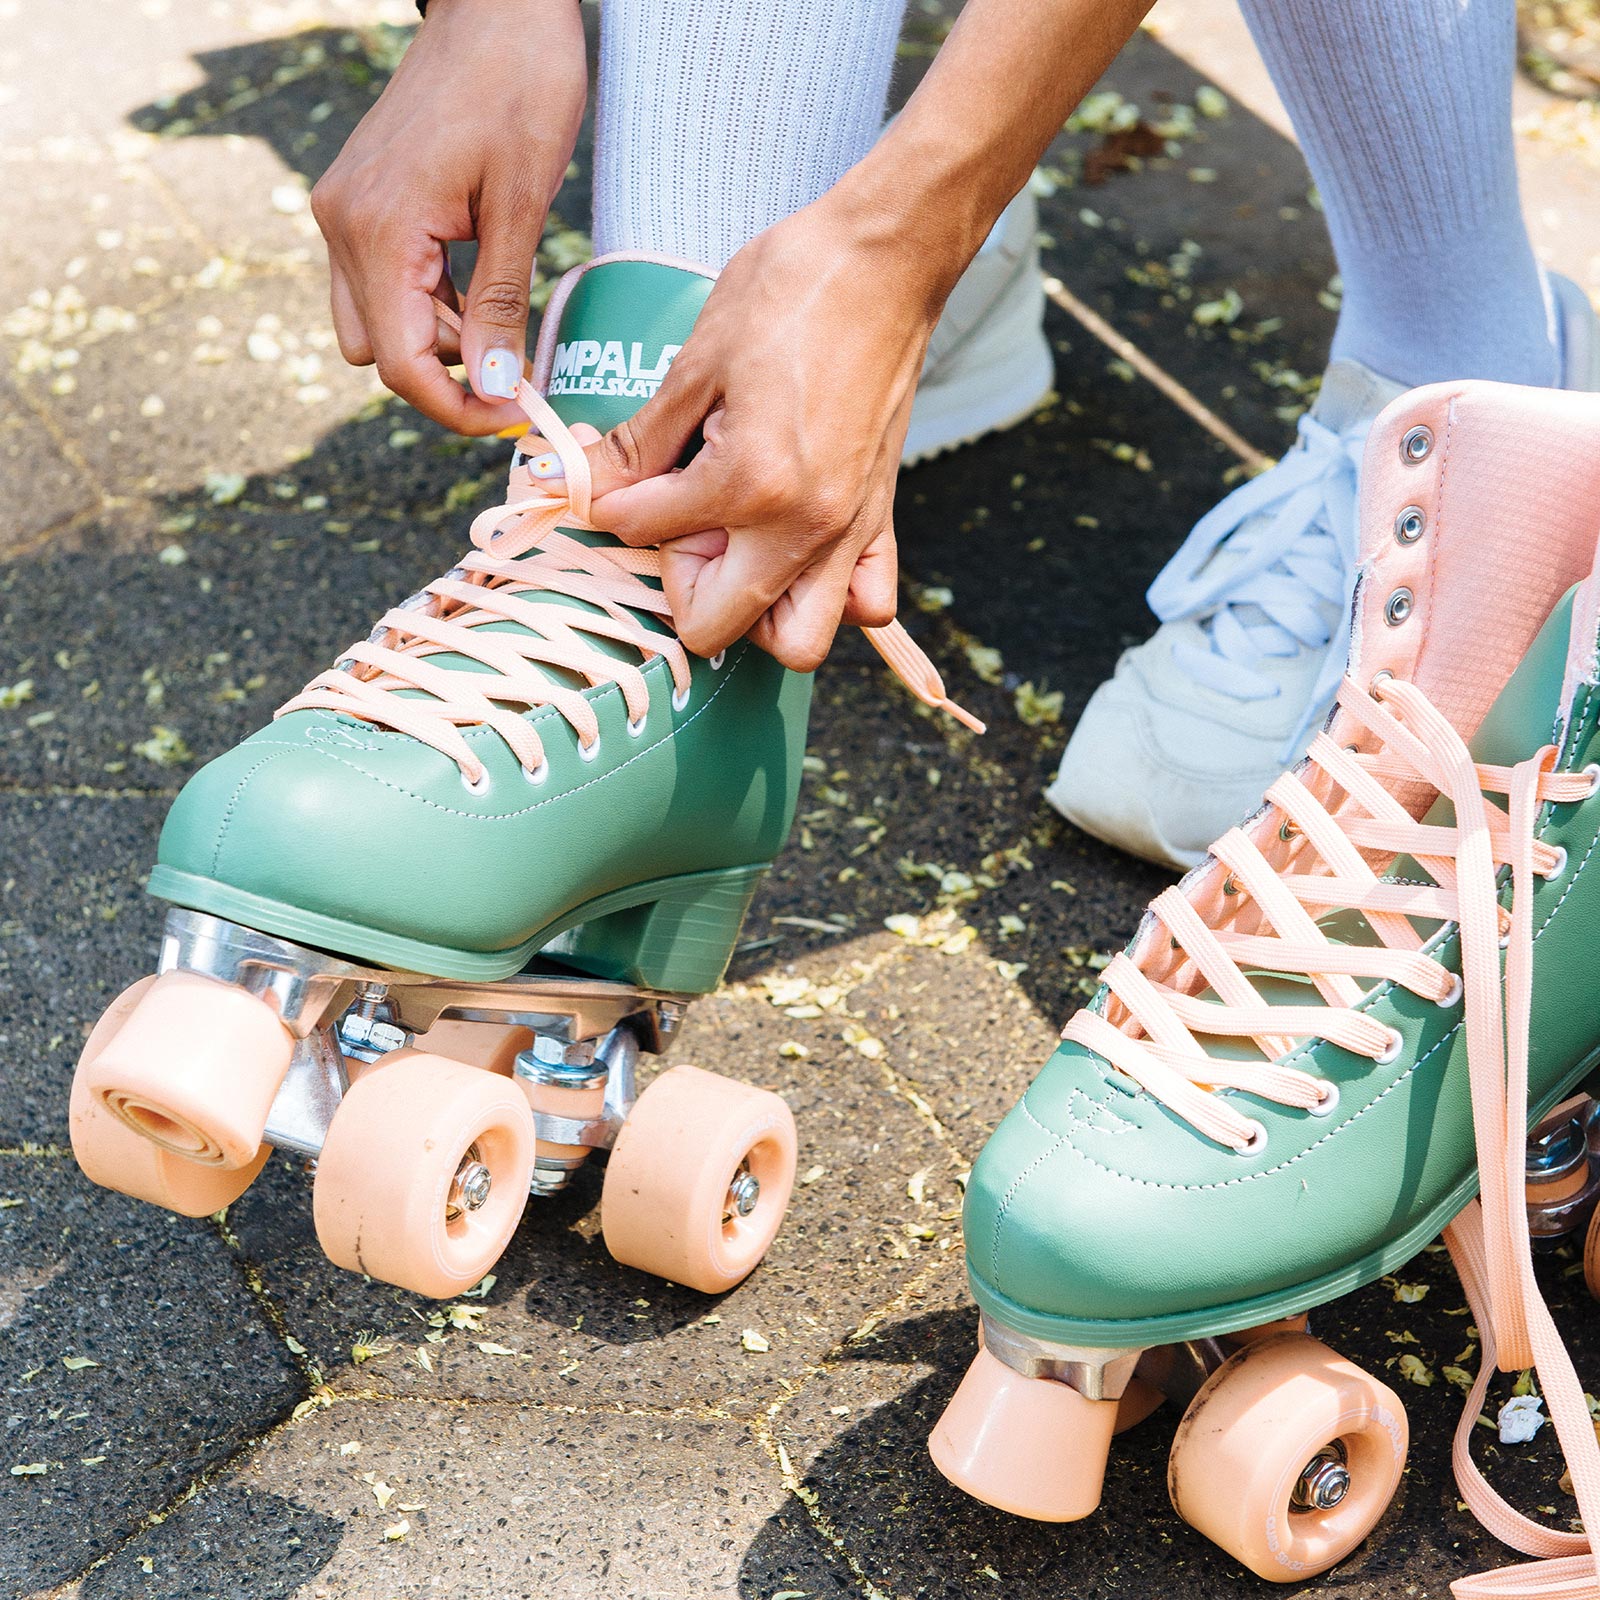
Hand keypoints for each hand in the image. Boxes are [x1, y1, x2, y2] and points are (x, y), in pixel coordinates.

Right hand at [312, 0, 586, 433]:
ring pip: (377, 325)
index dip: (456, 408)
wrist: (496, 3)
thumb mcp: (524, 205)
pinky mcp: (360, 203)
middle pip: (382, 353)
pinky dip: (430, 303)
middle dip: (449, 372)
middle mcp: (344, 225)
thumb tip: (497, 386)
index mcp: (379, 228)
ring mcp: (344, 213)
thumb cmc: (519, 85)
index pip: (399, 364)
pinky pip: (382, 285)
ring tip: (504, 307)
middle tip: (518, 357)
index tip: (513, 414)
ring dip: (440, 339)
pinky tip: (479, 277)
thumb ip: (502, 303)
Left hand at [584, 190, 945, 671]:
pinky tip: (793, 547)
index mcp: (750, 482)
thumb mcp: (697, 360)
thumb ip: (641, 442)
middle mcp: (805, 526)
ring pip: (796, 640)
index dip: (611, 504)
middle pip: (718, 627)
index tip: (608, 475)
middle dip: (682, 585)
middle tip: (675, 523)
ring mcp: (850, 531)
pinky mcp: (881, 518)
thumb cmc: (794, 290)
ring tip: (733, 547)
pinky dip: (829, 597)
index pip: (648, 532)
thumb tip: (585, 483)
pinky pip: (865, 603)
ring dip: (753, 611)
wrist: (887, 259)